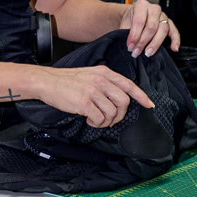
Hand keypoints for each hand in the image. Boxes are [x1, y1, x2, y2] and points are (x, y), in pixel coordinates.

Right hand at [37, 64, 153, 127]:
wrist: (47, 82)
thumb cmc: (67, 81)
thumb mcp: (90, 75)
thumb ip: (106, 83)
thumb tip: (121, 98)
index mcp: (104, 72)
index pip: (129, 85)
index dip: (141, 96)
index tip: (149, 105)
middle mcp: (101, 80)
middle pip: (124, 102)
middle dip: (119, 115)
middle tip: (110, 119)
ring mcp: (93, 91)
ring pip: (112, 113)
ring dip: (106, 121)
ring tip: (96, 119)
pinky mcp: (84, 103)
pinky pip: (99, 119)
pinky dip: (96, 123)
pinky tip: (88, 119)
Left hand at [120, 0, 180, 57]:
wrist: (134, 17)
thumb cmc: (130, 20)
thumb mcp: (125, 23)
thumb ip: (126, 33)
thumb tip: (130, 46)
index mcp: (141, 5)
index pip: (139, 21)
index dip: (134, 35)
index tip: (130, 46)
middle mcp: (154, 9)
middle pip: (152, 26)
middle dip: (143, 41)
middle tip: (137, 51)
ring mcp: (163, 16)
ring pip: (163, 29)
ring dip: (155, 44)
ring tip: (148, 53)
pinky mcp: (169, 23)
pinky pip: (174, 31)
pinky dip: (175, 40)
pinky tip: (174, 48)